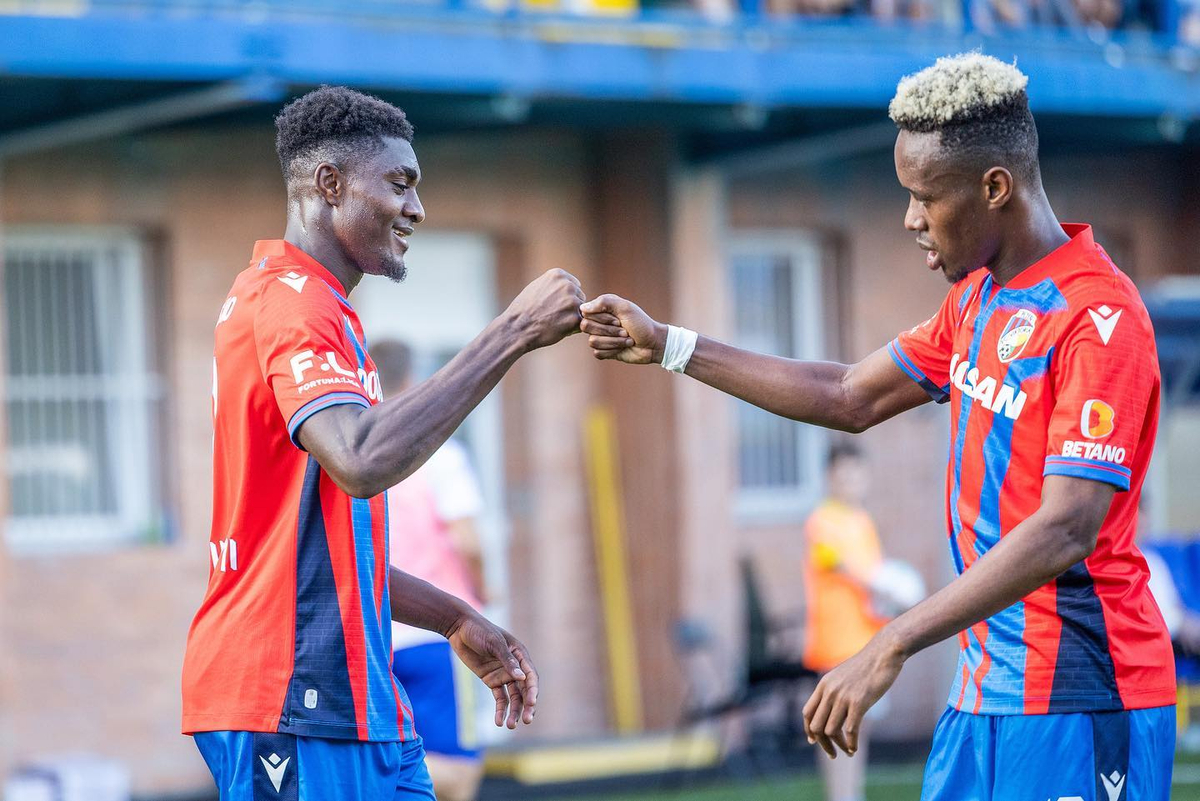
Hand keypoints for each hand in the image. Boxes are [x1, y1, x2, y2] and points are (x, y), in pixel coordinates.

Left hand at [445, 612, 538, 728]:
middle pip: (524, 690)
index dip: (532, 691)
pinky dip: (500, 710)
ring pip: (513, 697)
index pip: (531, 676)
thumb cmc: (479, 630)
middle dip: (526, 706)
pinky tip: (498, 722)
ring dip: (513, 711)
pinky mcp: (491, 680)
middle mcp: (515, 667)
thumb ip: (507, 660)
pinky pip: (499, 698)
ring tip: (510, 726)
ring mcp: (503, 674)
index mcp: (520, 654)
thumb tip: (522, 678)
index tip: (531, 704)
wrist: (459, 628)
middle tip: (526, 721)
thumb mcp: (494, 643)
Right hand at [504, 269, 585, 350]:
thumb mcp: (537, 286)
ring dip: (572, 317)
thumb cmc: (524, 309)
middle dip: (570, 307)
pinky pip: (580, 324)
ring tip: (554, 322)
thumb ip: (554, 284)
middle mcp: (567, 285)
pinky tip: (558, 329)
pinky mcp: (575, 318)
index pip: (574, 285)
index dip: (565, 298)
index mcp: (558, 275)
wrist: (517, 327)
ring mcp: (572, 301)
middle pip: (580, 297)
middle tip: (553, 315)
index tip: (552, 305)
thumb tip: (570, 284)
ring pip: (581, 311)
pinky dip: (572, 329)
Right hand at [579, 294, 666, 364]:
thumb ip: (604, 302)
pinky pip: (597, 353)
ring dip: (614, 342)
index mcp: (602, 309)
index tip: (619, 319)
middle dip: (609, 331)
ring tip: (627, 340)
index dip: (603, 319)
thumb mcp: (625, 307)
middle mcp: (598, 322)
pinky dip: (613, 351)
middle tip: (625, 330)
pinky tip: (622, 348)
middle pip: (586, 327)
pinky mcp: (604, 351)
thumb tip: (582, 307)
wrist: (652, 343)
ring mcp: (600, 337)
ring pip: (592, 342)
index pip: (587, 314)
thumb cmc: (641, 323)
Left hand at [802, 631, 904, 758]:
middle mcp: (829, 691)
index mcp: (824, 685)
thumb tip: (832, 708)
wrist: (884, 652)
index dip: (809, 730)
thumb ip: (835, 690)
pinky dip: (851, 743)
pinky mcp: (859, 702)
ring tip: (847, 751)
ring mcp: (843, 697)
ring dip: (838, 745)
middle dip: (823, 744)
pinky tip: (855, 748)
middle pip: (816, 726)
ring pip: (831, 731)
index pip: (807, 713)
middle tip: (833, 753)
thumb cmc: (867, 666)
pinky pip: (850, 730)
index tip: (814, 741)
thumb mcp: (843, 676)